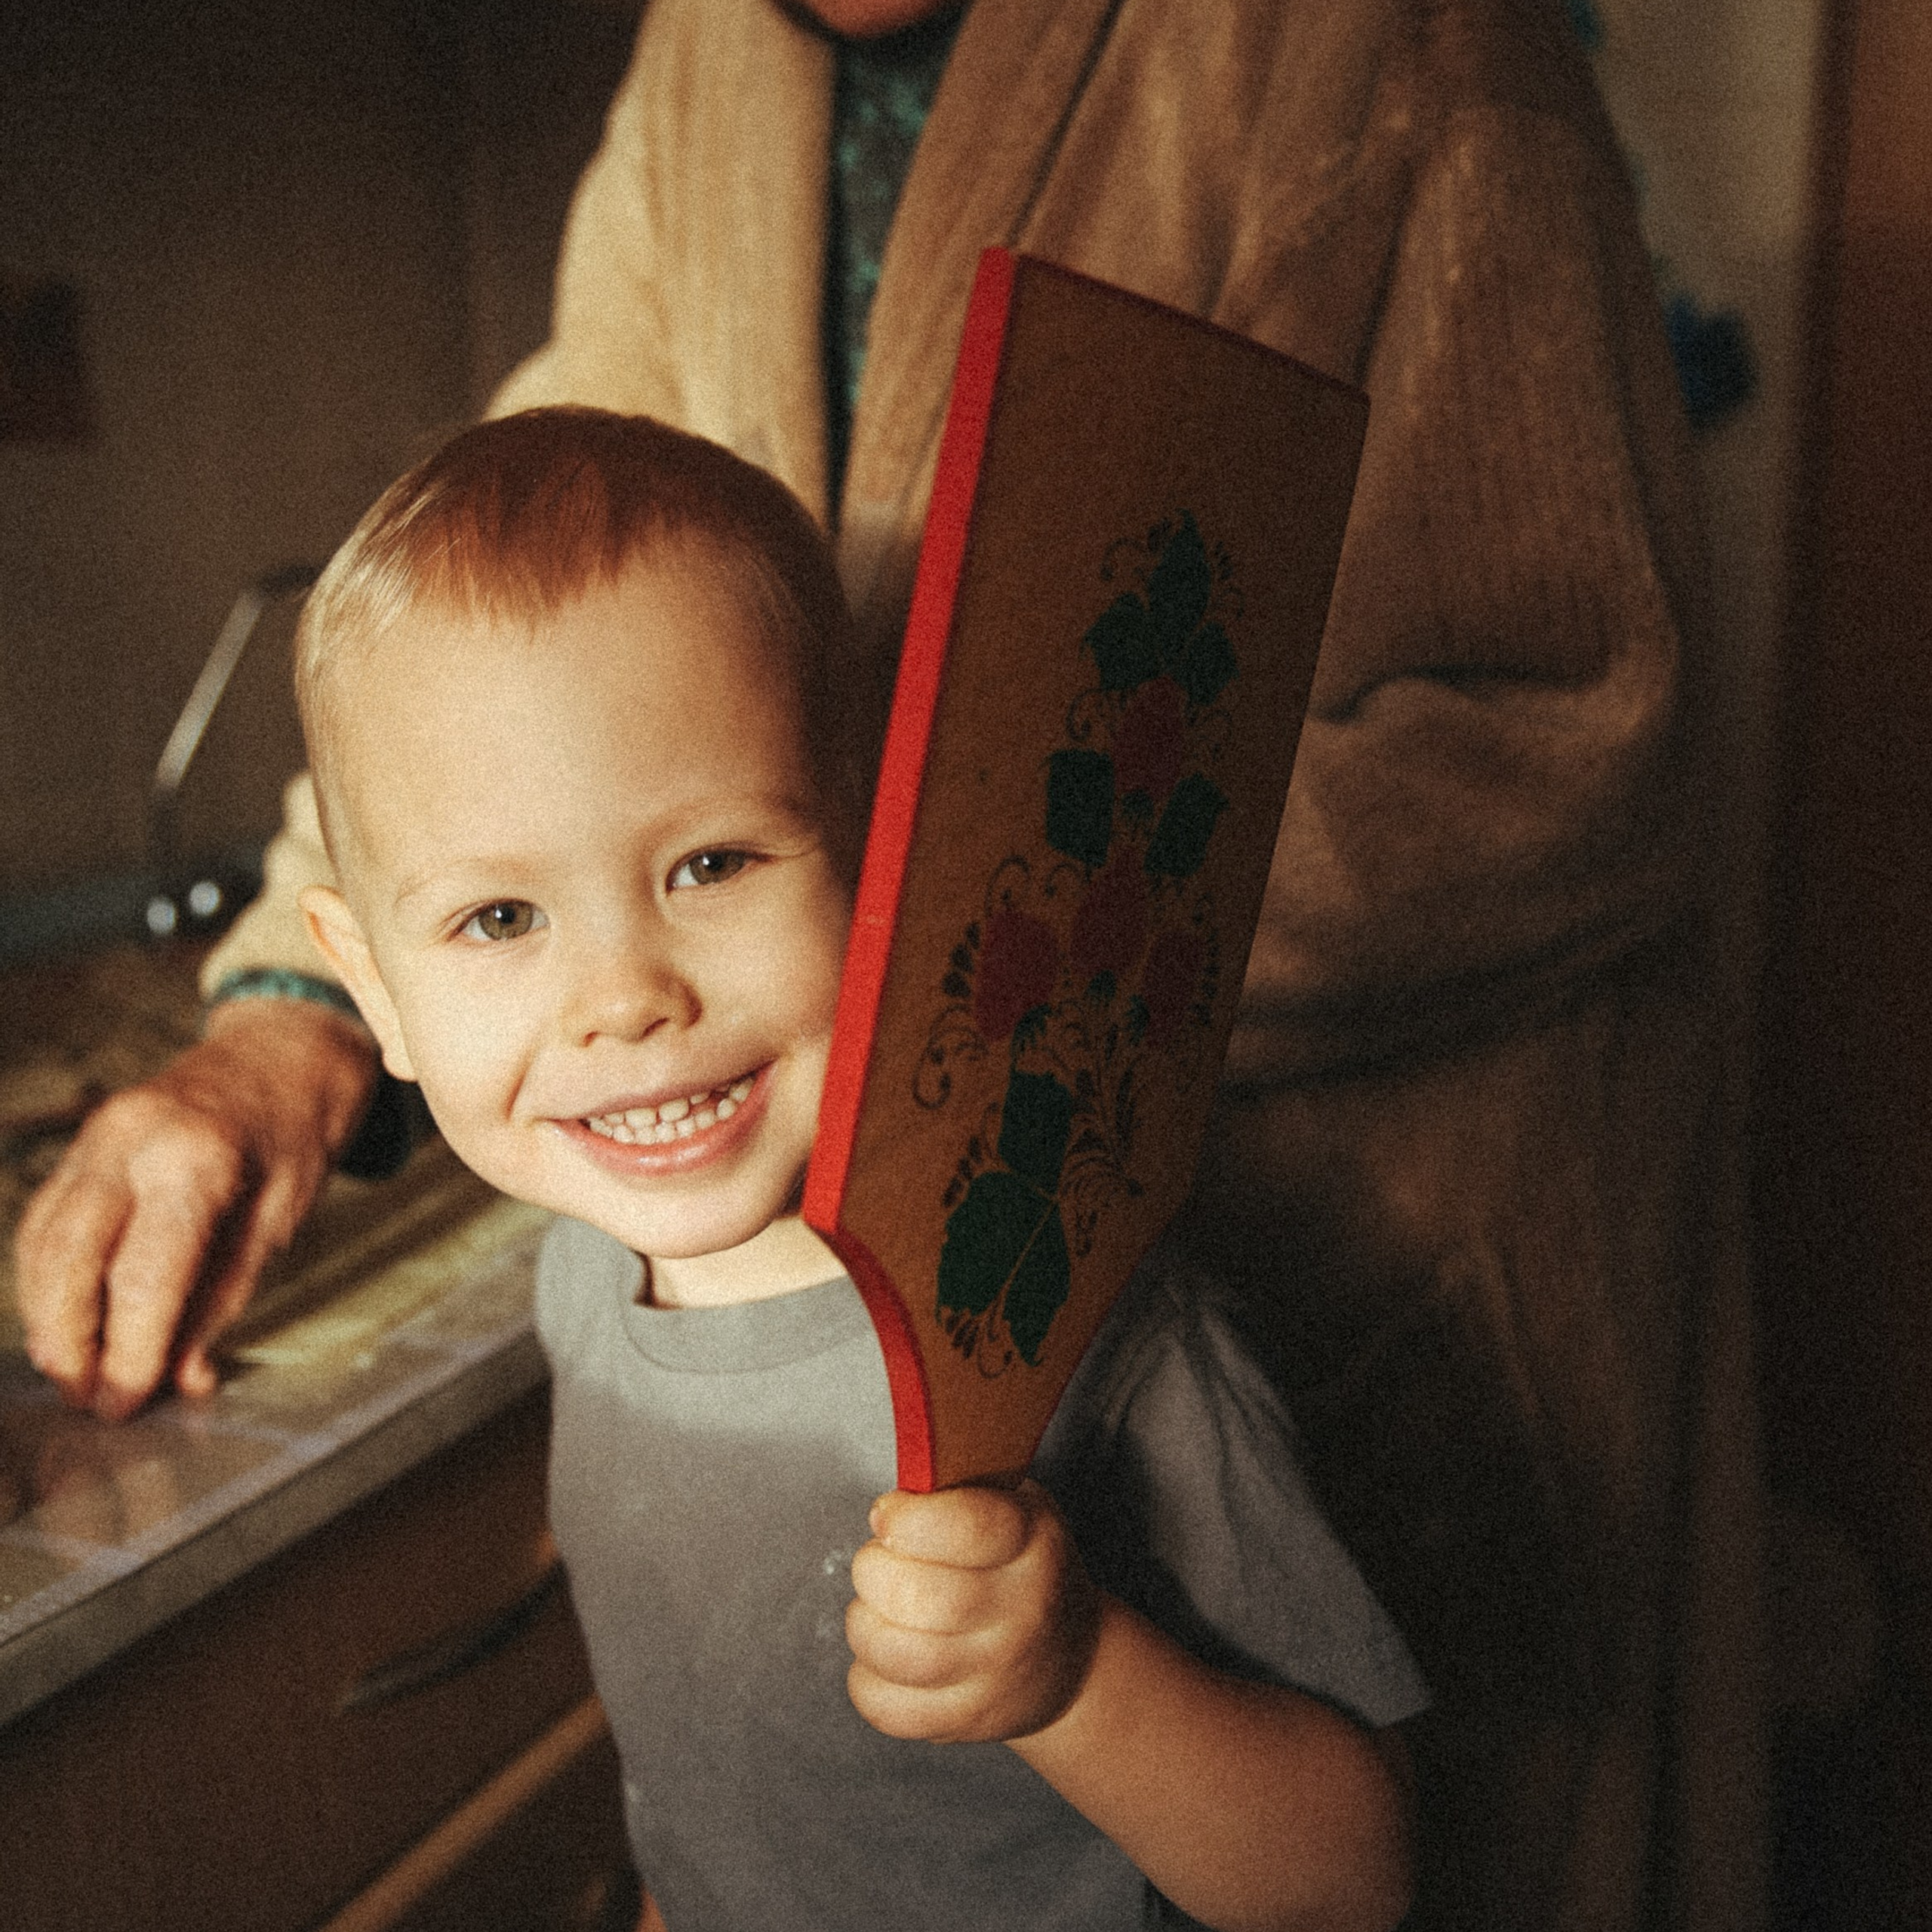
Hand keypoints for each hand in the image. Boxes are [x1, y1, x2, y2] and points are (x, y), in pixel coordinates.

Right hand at [13, 997, 379, 1420]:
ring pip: (44, 1244)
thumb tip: (182, 1381)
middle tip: (88, 1399)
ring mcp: (95, 1138)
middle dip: (69, 1342)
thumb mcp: (279, 1221)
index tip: (126, 1402)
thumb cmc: (289, 1141)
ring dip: (48, 1318)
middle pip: (70, 1260)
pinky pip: (45, 1222)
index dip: (128, 1349)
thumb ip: (224, 1298)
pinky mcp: (80, 1146)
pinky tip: (64, 1323)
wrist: (277, 1059)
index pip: (143, 1274)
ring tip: (73, 1374)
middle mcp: (130, 1142)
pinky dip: (46, 1280)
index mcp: (195, 1159)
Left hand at [845, 1478, 1101, 1743]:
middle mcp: (1022, 1613)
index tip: (889, 1513)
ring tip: (878, 1607)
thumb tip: (901, 1473)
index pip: (967, 1529)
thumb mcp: (1016, 1505)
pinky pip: (887, 1708)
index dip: (908, 1518)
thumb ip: (962, 1484)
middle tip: (879, 1559)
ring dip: (864, 1622)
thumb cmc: (1021, 1564)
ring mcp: (996, 1675)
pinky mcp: (965, 1722)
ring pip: (896, 1654)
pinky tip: (883, 1655)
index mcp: (1034, 1544)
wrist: (1069, 1658)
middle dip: (874, 1570)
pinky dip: (865, 1679)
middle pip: (920, 1598)